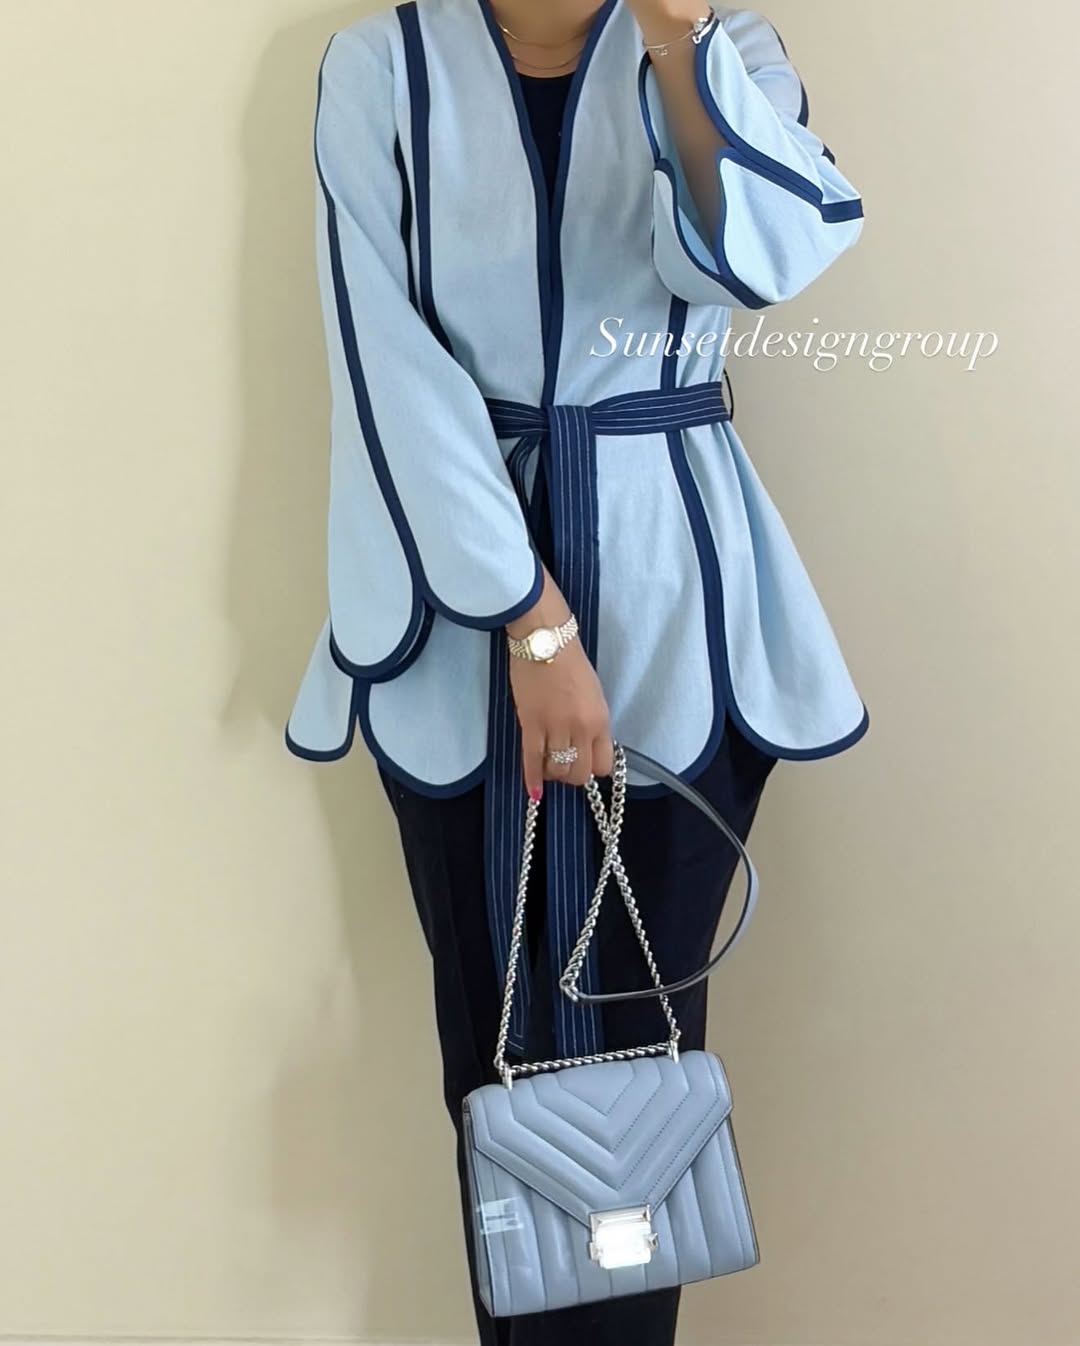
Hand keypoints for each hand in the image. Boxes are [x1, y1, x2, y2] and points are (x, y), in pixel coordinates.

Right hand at [508, 637, 614, 796]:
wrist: (545, 639)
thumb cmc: (570, 661)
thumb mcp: (594, 694)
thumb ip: (592, 722)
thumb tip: (585, 745)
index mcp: (601, 720)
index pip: (603, 765)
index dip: (592, 768)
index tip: (583, 763)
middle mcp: (582, 728)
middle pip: (579, 773)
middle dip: (570, 775)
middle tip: (562, 766)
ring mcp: (556, 728)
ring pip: (557, 770)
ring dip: (552, 773)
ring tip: (546, 765)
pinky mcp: (531, 724)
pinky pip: (532, 760)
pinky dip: (533, 779)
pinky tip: (533, 792)